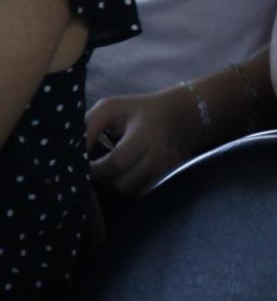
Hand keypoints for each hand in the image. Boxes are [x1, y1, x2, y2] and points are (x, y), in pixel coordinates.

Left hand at [86, 86, 210, 195]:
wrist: (179, 114)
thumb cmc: (137, 110)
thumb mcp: (110, 107)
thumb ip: (88, 127)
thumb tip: (72, 154)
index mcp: (144, 135)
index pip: (115, 163)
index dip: (93, 169)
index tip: (82, 165)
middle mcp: (160, 155)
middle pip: (122, 184)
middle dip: (103, 180)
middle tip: (95, 169)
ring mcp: (168, 168)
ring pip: (131, 192)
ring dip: (116, 185)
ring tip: (111, 171)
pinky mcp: (171, 177)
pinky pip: (143, 192)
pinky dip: (131, 187)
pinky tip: (126, 174)